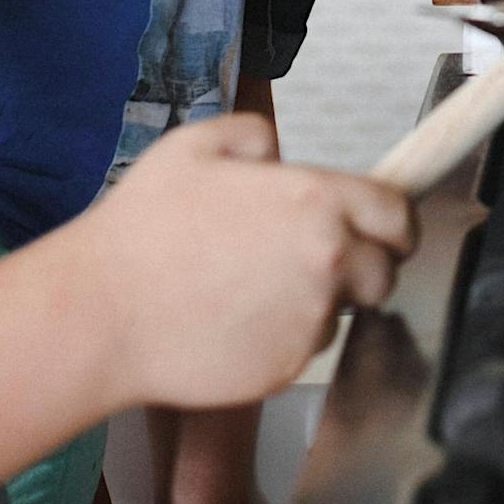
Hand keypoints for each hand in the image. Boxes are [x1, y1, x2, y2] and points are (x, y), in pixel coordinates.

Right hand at [73, 115, 416, 409]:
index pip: (398, 214)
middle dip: (360, 265)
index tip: (382, 227)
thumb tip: (277, 154)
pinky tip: (233, 317)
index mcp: (314, 200)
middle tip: (310, 257)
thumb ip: (253, 135)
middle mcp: (326, 262)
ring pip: (340, 313)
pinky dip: (281, 336)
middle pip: (384, 272)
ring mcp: (309, 321)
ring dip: (316, 301)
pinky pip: (304, 349)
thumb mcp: (195, 144)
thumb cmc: (143, 228)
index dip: (395, 221)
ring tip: (251, 286)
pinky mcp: (287, 367)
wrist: (104, 311)